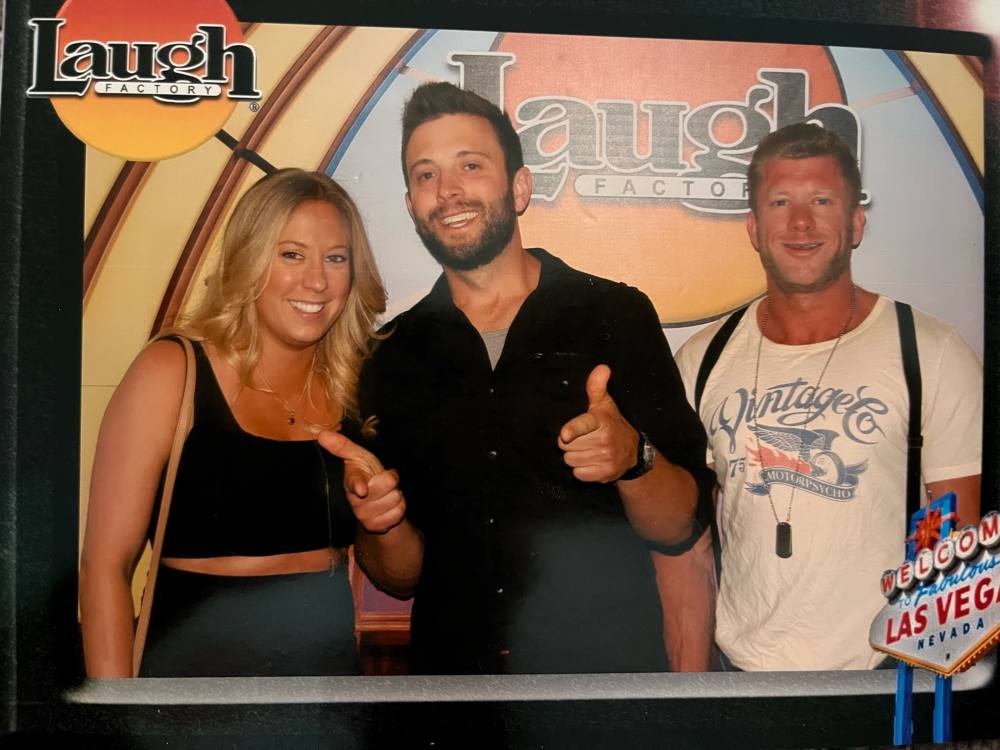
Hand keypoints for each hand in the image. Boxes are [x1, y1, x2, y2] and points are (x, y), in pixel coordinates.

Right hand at [318, 430, 405, 533]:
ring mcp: (364, 515)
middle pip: (388, 484)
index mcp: (351, 480)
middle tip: (383, 482)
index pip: (354, 481)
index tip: (361, 489)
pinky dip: (399, 508)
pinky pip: (398, 512)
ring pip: (396, 498)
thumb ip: (343, 446)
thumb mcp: (358, 457)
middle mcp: (355, 500)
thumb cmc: (367, 475)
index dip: (359, 484)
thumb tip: (322, 434)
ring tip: (386, 495)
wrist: (375, 502)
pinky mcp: (375, 527)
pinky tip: (388, 507)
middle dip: (392, 480)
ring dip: (396, 495)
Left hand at [557, 364, 639, 482]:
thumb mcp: (605, 404)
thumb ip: (596, 386)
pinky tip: (591, 462)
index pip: (584, 425)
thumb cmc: (612, 424)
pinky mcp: (605, 474)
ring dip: (575, 457)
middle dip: (570, 443)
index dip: (573, 430)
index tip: (565, 434)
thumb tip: (602, 367)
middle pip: (566, 445)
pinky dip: (581, 470)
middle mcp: (604, 440)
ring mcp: (605, 458)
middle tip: (583, 439)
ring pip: (570, 460)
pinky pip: (578, 474)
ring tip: (588, 450)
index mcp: (600, 421)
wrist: (633, 452)